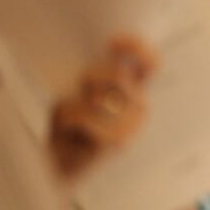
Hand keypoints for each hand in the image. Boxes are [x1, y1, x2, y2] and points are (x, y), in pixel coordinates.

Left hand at [49, 36, 156, 180]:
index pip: (150, 63)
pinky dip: (66, 121)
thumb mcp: (81, 93)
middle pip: (117, 74)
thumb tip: (92, 63)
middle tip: (79, 91)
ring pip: (97, 95)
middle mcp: (141, 108)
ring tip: (71, 120)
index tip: (112, 41)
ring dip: (74, 103)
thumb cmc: (71, 126)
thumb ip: (94, 76)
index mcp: (136, 92)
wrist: (59, 167)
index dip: (137, 47)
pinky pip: (84, 116)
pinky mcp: (116, 142)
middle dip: (90, 76)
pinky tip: (68, 134)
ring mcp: (131, 126)